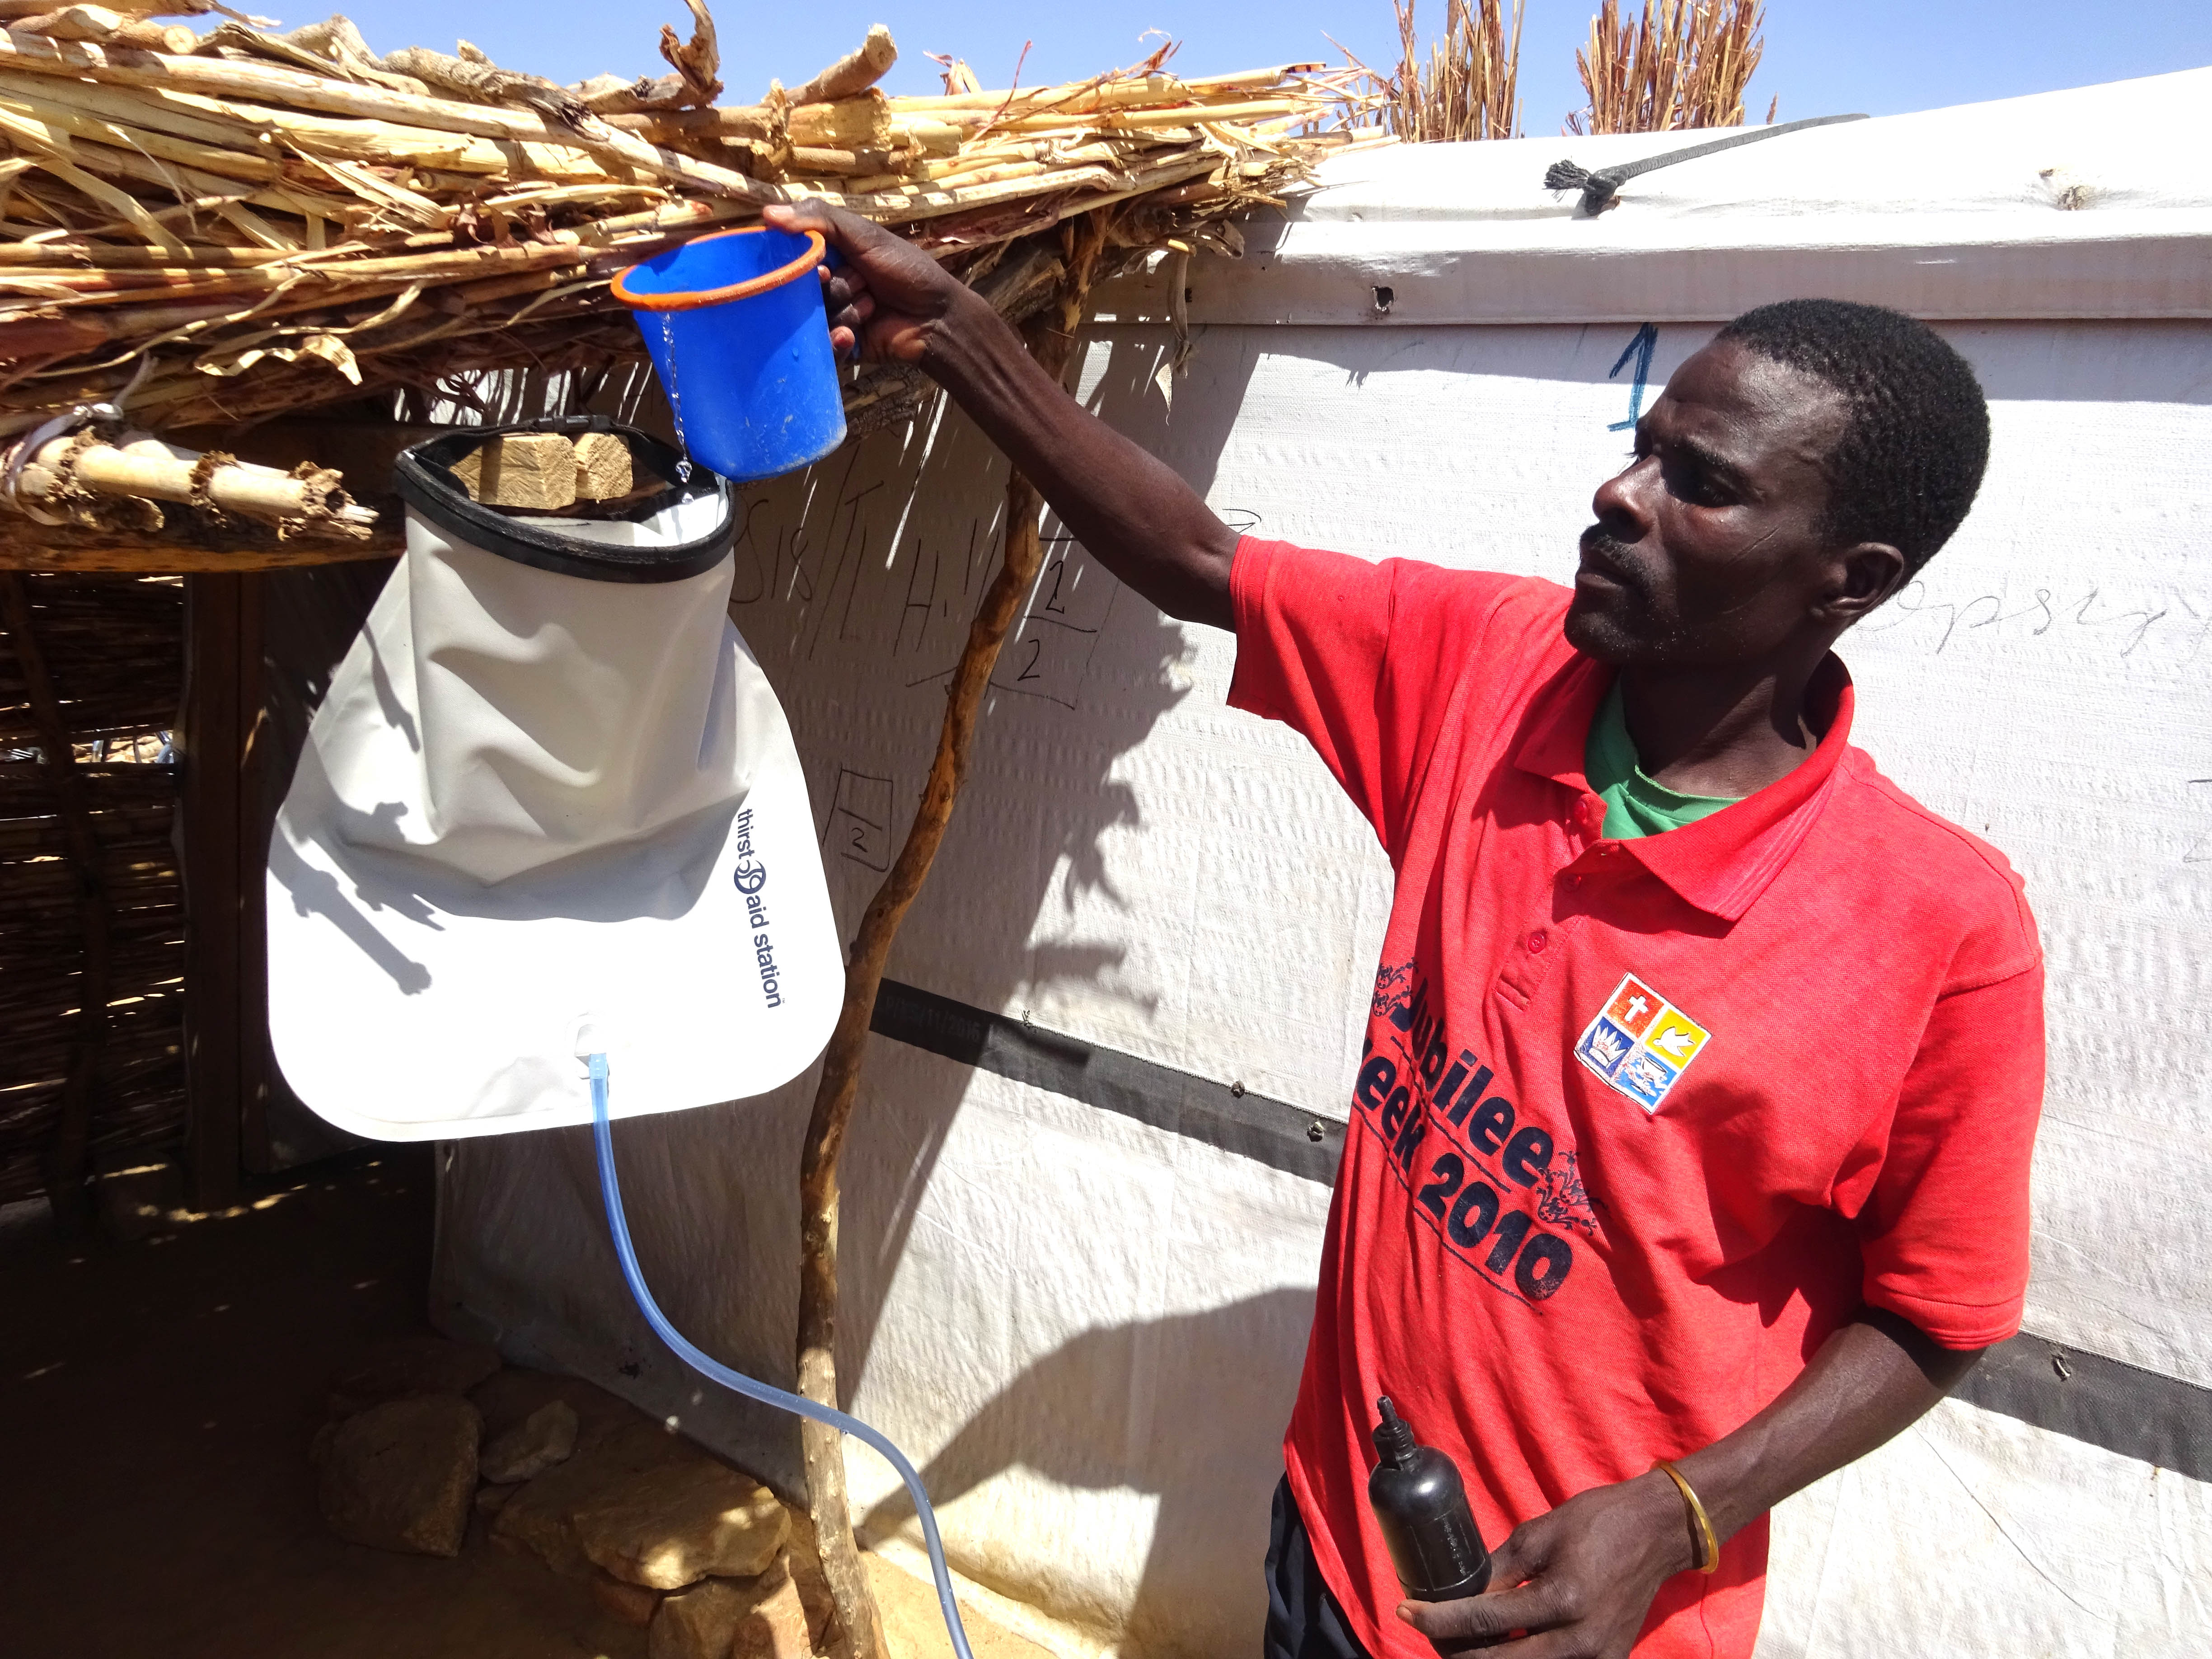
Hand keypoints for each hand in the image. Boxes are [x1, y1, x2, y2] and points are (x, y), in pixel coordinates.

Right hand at [762, 200, 967, 364]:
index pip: (794, 255)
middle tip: (860, 283)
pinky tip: (854, 334)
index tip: (821, 266)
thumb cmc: (906, 269)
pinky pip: (822, 344)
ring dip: (846, 309)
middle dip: (834, 286)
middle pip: (804, 288)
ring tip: (872, 305)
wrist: (937, 315)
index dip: (802, 263)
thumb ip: (820, 219)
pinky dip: (838, 338)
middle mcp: (828, 283)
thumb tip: (767, 213)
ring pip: (814, 316)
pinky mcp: (841, 343)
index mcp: (830, 254)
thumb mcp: (864, 235)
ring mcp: (834, 313)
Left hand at [1396, 1472, 1695, 1656]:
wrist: (1656, 1533)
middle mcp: (1580, 1640)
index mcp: (1561, 1599)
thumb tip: (1461, 1591)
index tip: (1406, 1613)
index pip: (1483, 1621)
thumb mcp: (1538, 1535)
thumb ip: (1499, 1570)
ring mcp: (1597, 1658)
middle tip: (1427, 1633)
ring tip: (1458, 1642)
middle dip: (1454, 1650)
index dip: (1438, 1620)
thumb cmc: (1598, 1522)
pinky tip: (1498, 1647)